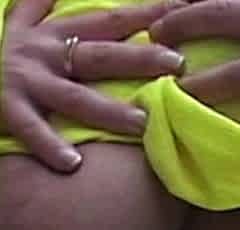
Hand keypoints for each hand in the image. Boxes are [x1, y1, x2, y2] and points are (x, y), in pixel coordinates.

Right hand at [1, 0, 186, 171]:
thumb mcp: (18, 23)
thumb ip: (41, 6)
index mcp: (54, 34)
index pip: (109, 20)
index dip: (146, 13)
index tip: (182, 7)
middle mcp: (45, 54)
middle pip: (101, 56)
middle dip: (140, 58)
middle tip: (178, 63)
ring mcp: (27, 82)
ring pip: (74, 97)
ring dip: (108, 110)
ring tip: (142, 124)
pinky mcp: (6, 109)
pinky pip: (31, 129)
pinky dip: (50, 145)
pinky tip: (73, 164)